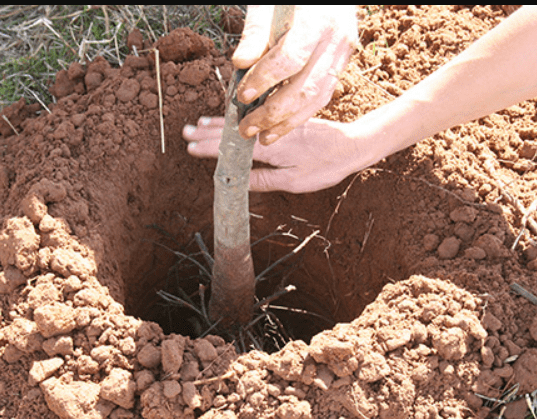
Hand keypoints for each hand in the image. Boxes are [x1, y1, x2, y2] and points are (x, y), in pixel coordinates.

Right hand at [183, 116, 368, 192]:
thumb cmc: (325, 167)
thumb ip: (264, 180)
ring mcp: (276, 123)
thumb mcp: (294, 182)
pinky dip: (237, 119)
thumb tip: (238, 182)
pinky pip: (253, 117)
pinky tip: (227, 120)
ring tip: (198, 125)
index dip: (210, 148)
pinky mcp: (283, 121)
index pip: (233, 148)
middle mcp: (270, 131)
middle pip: (233, 132)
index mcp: (271, 147)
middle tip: (186, 134)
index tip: (191, 148)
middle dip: (208, 134)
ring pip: (242, 122)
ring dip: (219, 124)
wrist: (351, 146)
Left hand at [233, 5, 357, 144]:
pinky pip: (321, 98)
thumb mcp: (269, 4)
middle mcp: (337, 40)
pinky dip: (298, 116)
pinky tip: (278, 127)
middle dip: (273, 113)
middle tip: (246, 128)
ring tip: (262, 137)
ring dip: (287, 123)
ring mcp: (343, 56)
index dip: (264, 80)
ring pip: (317, 99)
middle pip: (306, 88)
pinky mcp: (341, 67)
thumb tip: (241, 64)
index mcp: (319, 20)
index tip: (242, 96)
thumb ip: (256, 32)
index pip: (290, 58)